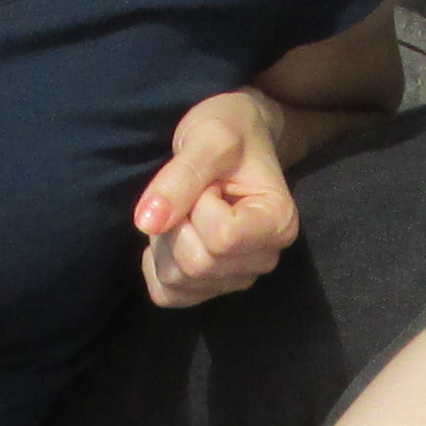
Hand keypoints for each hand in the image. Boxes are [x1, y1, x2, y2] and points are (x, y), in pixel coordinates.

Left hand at [135, 89, 300, 307]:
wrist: (234, 139)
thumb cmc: (229, 130)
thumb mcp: (208, 136)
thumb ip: (181, 176)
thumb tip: (147, 223)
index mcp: (278, 222)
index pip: (222, 238)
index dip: (199, 204)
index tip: (212, 181)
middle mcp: (265, 257)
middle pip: (198, 264)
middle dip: (177, 222)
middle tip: (191, 192)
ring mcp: (238, 277)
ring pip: (178, 280)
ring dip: (165, 239)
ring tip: (185, 207)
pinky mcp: (210, 288)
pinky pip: (167, 295)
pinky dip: (156, 265)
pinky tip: (169, 234)